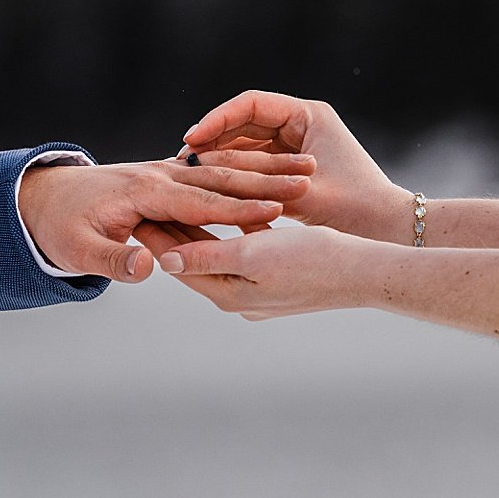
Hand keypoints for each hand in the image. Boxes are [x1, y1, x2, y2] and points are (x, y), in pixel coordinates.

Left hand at [18, 157, 309, 280]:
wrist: (39, 199)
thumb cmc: (59, 228)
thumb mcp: (79, 250)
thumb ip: (116, 260)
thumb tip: (149, 267)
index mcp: (143, 192)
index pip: (202, 201)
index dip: (240, 207)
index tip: (278, 208)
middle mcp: (158, 176)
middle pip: (222, 178)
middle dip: (267, 178)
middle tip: (308, 175)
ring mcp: (163, 174)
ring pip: (223, 171)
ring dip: (264, 171)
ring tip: (305, 169)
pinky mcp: (166, 178)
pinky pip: (214, 173)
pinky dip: (247, 173)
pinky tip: (275, 176)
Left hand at [136, 222, 378, 318]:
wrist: (366, 273)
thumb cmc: (315, 260)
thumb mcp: (254, 255)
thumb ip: (207, 257)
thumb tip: (162, 261)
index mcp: (229, 293)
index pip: (178, 261)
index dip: (154, 232)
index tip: (132, 208)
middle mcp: (239, 297)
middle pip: (193, 258)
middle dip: (170, 230)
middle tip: (142, 200)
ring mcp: (257, 291)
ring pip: (218, 252)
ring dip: (198, 227)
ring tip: (174, 201)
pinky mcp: (275, 279)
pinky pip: (242, 251)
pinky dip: (229, 231)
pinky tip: (222, 211)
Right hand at [181, 91, 413, 242]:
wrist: (389, 232)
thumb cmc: (355, 210)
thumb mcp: (302, 195)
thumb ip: (258, 187)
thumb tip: (211, 186)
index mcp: (309, 115)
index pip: (251, 104)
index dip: (216, 120)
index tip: (191, 140)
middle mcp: (303, 124)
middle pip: (245, 122)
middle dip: (213, 140)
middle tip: (182, 160)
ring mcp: (298, 146)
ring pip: (248, 144)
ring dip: (222, 158)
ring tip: (190, 176)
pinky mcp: (294, 169)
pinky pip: (258, 165)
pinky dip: (236, 175)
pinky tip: (212, 191)